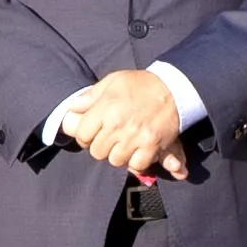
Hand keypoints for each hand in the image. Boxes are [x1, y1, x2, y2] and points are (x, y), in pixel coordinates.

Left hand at [55, 73, 186, 178]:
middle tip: (110, 139)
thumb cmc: (142, 84)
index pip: (82, 135)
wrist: (174, 88)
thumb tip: (71, 108)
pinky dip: (136, 161)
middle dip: (101, 147)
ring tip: (124, 144)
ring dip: (119, 155)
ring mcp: (135, 138)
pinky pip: (137, 165)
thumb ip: (90, 96)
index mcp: (106, 109)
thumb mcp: (113, 81)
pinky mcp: (152, 146)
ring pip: (115, 161)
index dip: (85, 136)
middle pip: (97, 152)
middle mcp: (118, 125)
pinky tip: (138, 150)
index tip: (92, 133)